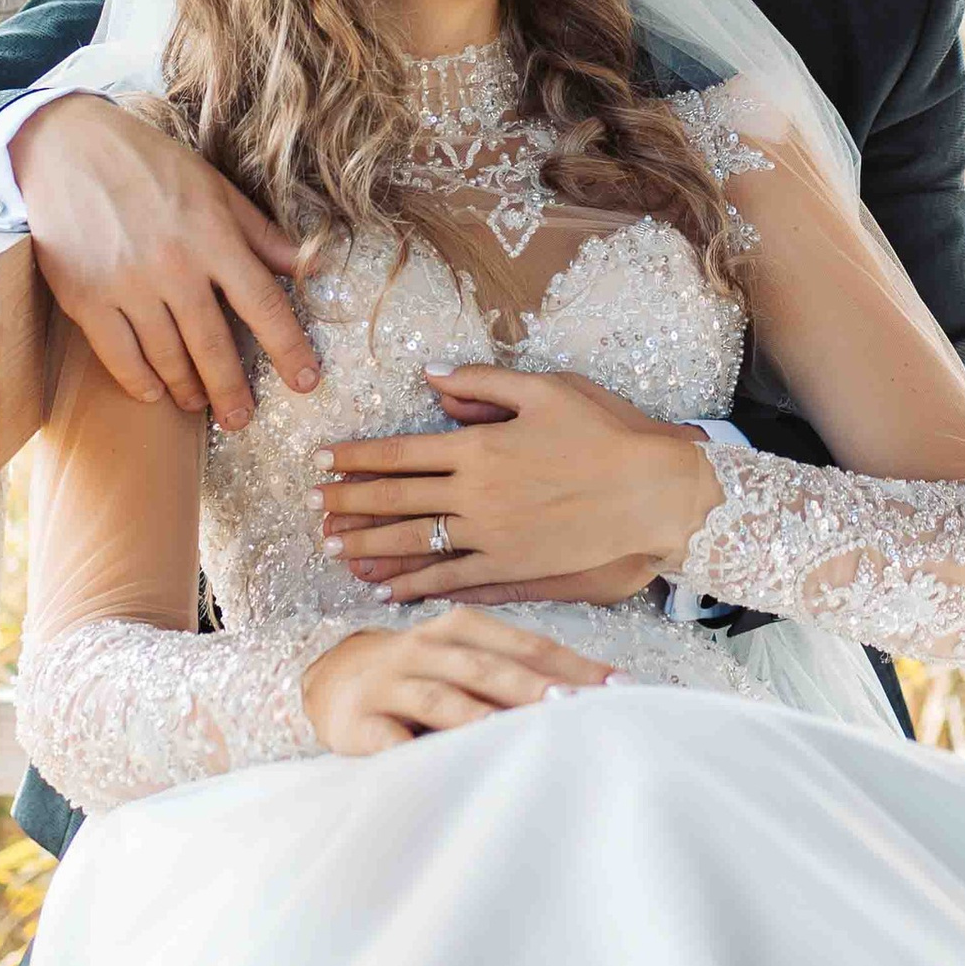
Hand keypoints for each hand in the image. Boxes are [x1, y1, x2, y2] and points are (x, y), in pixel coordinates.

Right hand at [12, 95, 317, 430]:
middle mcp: (175, 266)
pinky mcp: (86, 297)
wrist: (67, 148)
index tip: (306, 381)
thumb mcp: (214, 186)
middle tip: (242, 419)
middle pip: (214, 345)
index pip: (264, 304)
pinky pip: (119, 356)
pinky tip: (154, 393)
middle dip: (233, 390)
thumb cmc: (150, 164)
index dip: (289, 348)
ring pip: (168, 357)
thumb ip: (260, 231)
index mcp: (214, 236)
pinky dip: (139, 382)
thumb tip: (307, 266)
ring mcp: (128, 285)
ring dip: (188, 388)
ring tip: (200, 403)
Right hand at [301, 612, 618, 753]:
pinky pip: (389, 740)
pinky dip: (413, 752)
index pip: (526, 645)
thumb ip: (518, 671)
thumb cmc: (424, 674)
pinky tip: (440, 770)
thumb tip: (597, 694)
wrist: (333, 679)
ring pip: (441, 697)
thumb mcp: (467, 660)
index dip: (571, 665)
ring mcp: (390, 683)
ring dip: (478, 716)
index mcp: (462, 627)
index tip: (618, 689)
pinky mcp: (359, 722)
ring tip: (513, 733)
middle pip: (486, 667)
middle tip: (574, 707)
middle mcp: (426, 647)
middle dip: (532, 687)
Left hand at [316, 368, 722, 603]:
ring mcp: (492, 537)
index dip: (356, 457)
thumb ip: (482, 381)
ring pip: (414, 544)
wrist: (654, 492)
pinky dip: (414, 586)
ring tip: (332, 546)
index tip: (322, 459)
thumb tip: (429, 376)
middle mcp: (476, 494)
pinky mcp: (513, 569)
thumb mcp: (545, 388)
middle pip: (395, 501)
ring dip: (367, 545)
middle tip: (310, 505)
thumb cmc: (607, 432)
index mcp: (479, 446)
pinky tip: (386, 589)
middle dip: (347, 502)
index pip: (399, 453)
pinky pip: (451, 581)